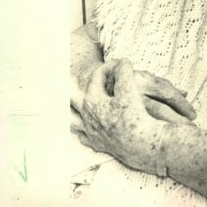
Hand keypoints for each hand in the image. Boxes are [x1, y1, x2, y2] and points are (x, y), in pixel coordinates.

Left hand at [71, 59, 173, 173]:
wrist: (142, 144)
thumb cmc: (135, 115)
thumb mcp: (130, 88)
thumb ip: (123, 72)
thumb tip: (121, 62)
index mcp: (92, 101)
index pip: (97, 77)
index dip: (108, 67)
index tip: (120, 63)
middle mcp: (87, 116)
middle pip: (72, 98)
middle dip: (69, 87)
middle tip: (67, 78)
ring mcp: (91, 132)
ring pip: (72, 120)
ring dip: (68, 111)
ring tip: (63, 107)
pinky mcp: (98, 144)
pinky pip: (83, 137)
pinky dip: (81, 131)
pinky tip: (83, 129)